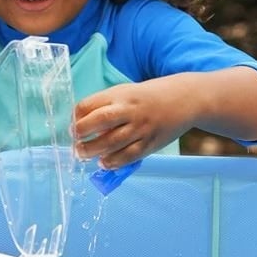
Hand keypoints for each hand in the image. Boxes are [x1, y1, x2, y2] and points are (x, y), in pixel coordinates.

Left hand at [71, 76, 193, 168]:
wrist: (184, 99)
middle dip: (82, 132)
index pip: (90, 104)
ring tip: (83, 155)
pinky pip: (129, 155)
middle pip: (100, 121)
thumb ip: (105, 106)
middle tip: (75, 142)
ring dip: (93, 151)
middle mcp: (129, 110)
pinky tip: (104, 163)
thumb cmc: (146, 98)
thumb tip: (82, 125)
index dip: (76, 117)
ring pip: (112, 142)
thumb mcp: (124, 93)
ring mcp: (141, 127)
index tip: (73, 128)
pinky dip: (113, 162)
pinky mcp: (150, 143)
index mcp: (119, 95)